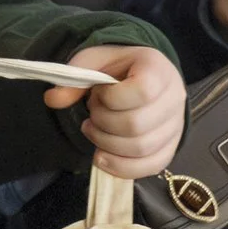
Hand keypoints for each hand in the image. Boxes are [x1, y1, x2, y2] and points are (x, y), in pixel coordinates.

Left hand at [46, 45, 184, 178]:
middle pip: (137, 125)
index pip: (142, 91)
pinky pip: (150, 166)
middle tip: (92, 113)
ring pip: (141, 149)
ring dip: (107, 144)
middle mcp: (174, 98)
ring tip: (94, 130)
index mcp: (158, 70)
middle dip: (103, 123)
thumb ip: (75, 76)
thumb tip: (52, 99)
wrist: (144, 76)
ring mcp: (176, 126)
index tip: (99, 92)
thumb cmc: (119, 67)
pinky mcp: (170, 147)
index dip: (111, 97)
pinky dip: (121, 167)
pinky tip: (101, 157)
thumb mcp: (95, 61)